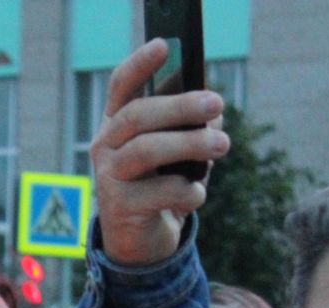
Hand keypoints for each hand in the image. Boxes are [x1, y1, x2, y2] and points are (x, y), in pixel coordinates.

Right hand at [90, 40, 228, 264]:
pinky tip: (194, 196)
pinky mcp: (121, 209)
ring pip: (147, 150)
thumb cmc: (161, 188)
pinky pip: (162, 192)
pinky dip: (188, 192)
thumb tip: (215, 115)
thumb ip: (190, 130)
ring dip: (190, 145)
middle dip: (180, 106)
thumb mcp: (176, 155)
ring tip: (223, 146)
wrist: (142, 242)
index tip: (165, 45)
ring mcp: (109, 178)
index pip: (122, 87)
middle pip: (137, 116)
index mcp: (117, 126)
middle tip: (217, 104)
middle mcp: (106, 147)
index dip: (140, 64)